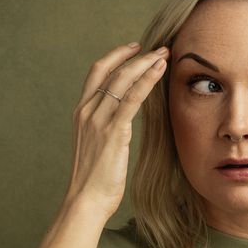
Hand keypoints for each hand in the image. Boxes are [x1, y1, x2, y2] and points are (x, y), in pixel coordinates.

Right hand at [62, 42, 168, 218]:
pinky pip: (131, 98)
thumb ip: (107, 127)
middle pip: (111, 70)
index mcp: (81, 112)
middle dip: (136, 55)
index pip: (97, 72)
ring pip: (122, 79)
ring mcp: (97, 120)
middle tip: (159, 47)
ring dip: (146, 63)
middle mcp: (87, 111)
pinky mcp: (112, 131)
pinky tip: (160, 71)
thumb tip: (123, 119)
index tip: (135, 47)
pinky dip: (147, 80)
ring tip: (165, 54)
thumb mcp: (97, 146)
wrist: (86, 200)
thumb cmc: (95, 179)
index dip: (116, 56)